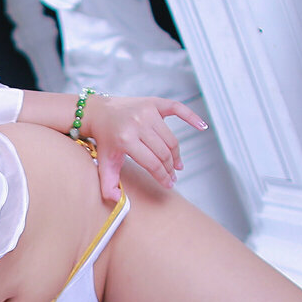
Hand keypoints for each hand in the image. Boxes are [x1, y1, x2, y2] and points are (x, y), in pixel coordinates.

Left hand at [80, 95, 209, 200]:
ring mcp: (147, 112)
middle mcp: (138, 124)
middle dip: (170, 168)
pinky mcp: (154, 102)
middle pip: (163, 152)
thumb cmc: (104, 138)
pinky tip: (203, 127)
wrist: (98, 112)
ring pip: (170, 139)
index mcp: (126, 140)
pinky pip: (177, 108)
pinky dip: (191, 117)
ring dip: (176, 154)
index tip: (168, 184)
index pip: (152, 163)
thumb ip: (108, 183)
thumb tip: (116, 199)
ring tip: (177, 165)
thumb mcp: (104, 162)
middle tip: (172, 176)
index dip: (163, 176)